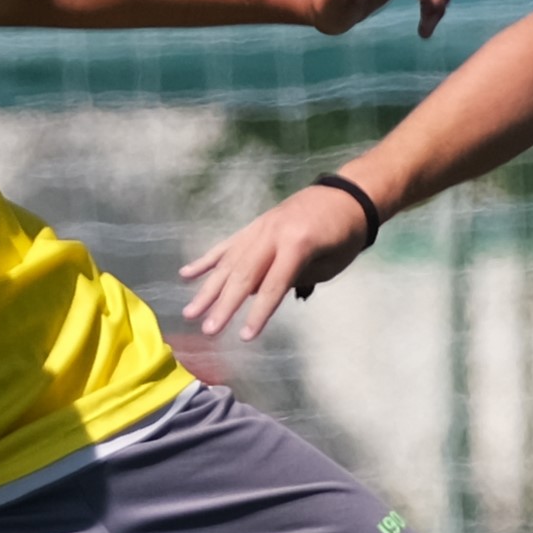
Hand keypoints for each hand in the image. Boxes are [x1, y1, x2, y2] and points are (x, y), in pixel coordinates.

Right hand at [179, 179, 371, 342]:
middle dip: (225, 305)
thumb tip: (261, 293)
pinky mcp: (254, 226)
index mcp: (297, 243)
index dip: (259, 313)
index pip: (274, 285)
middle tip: (209, 330)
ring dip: (208, 289)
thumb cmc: (345, 235)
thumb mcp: (331, 263)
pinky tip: (186, 274)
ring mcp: (260, 228)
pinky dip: (206, 260)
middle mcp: (272, 234)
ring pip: (229, 261)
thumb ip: (296, 278)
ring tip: (191, 312)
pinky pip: (227, 245)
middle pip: (244, 275)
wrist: (346, 195)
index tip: (245, 337)